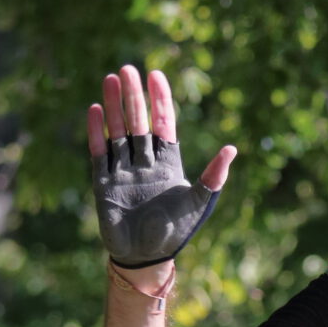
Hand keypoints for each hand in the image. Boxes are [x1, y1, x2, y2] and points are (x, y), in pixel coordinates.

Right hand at [87, 65, 236, 271]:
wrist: (147, 258)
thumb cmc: (176, 232)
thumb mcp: (198, 203)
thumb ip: (213, 177)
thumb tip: (232, 148)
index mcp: (168, 164)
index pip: (163, 125)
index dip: (160, 101)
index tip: (155, 75)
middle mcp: (145, 163)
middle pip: (138, 122)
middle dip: (134, 96)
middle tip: (128, 69)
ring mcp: (123, 171)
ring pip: (119, 132)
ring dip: (114, 106)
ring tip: (110, 80)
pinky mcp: (104, 183)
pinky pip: (100, 153)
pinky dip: (98, 133)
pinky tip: (95, 111)